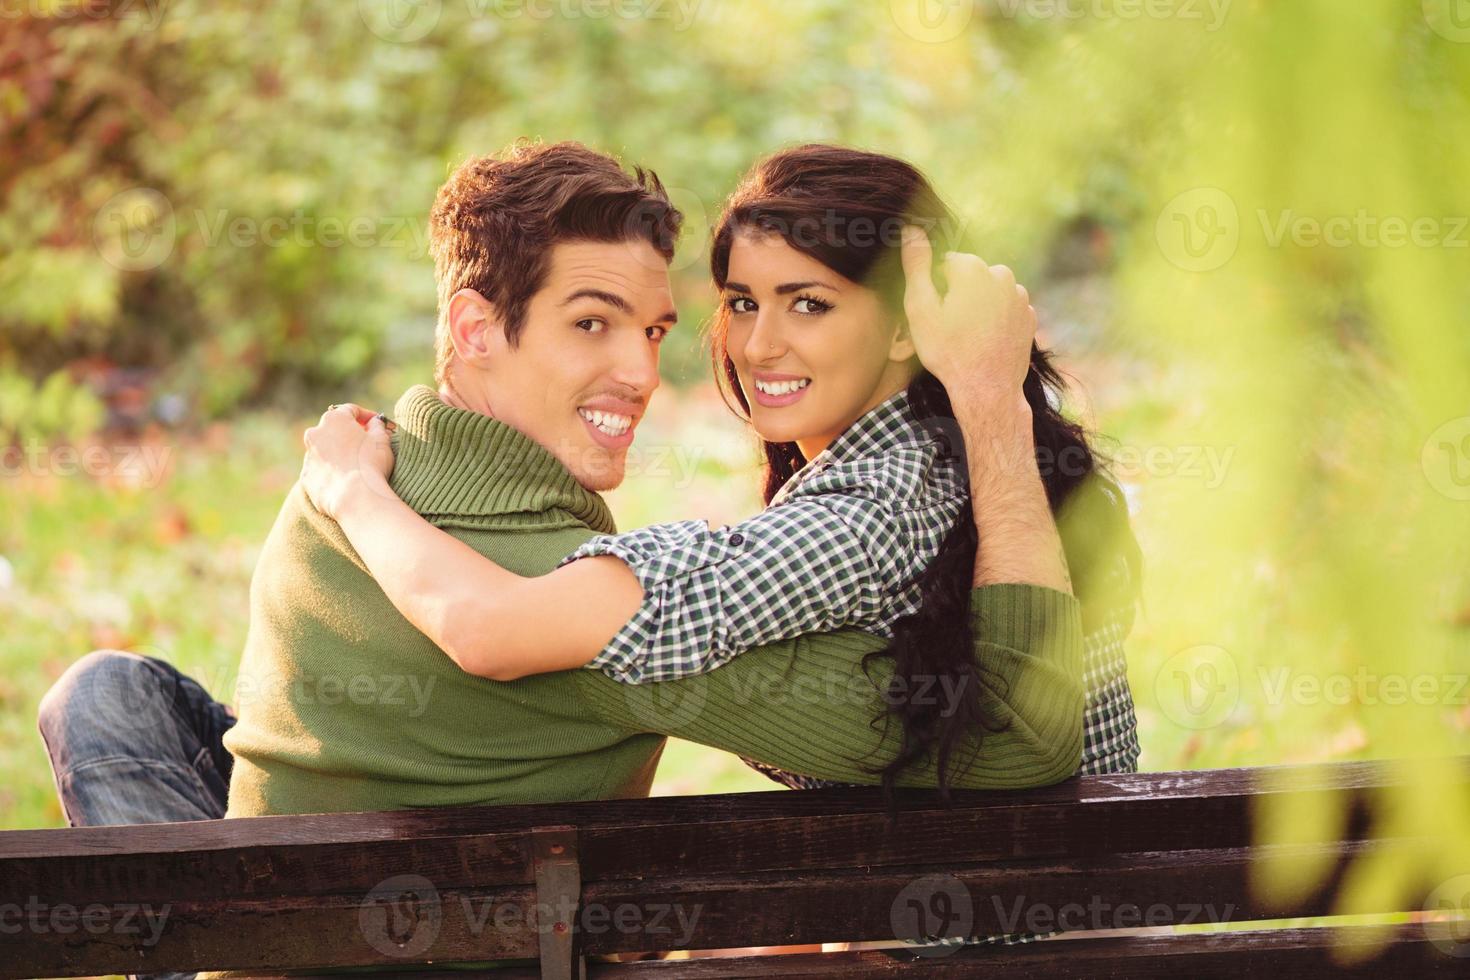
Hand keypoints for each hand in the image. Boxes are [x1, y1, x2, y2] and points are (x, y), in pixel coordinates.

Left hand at [300, 404, 394, 519]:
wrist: (356, 497)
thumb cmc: (371, 464)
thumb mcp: (382, 439)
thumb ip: (377, 426)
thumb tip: (374, 422)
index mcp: (334, 419)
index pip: (351, 411)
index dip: (367, 416)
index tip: (377, 424)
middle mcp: (315, 434)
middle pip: (334, 429)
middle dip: (349, 434)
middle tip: (366, 444)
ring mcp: (309, 456)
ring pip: (325, 450)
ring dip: (338, 454)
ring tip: (356, 467)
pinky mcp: (307, 477)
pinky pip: (320, 470)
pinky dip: (331, 472)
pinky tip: (346, 481)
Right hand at [900, 226, 1037, 403]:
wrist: (987, 391)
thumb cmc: (948, 352)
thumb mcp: (920, 309)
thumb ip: (916, 265)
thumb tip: (912, 229)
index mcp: (973, 270)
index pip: (947, 264)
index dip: (936, 287)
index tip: (934, 312)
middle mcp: (1002, 276)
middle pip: (971, 276)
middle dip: (959, 294)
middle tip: (949, 327)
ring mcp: (1019, 297)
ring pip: (990, 291)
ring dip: (978, 306)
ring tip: (967, 336)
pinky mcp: (1029, 317)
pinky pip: (1006, 309)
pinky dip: (995, 319)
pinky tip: (985, 341)